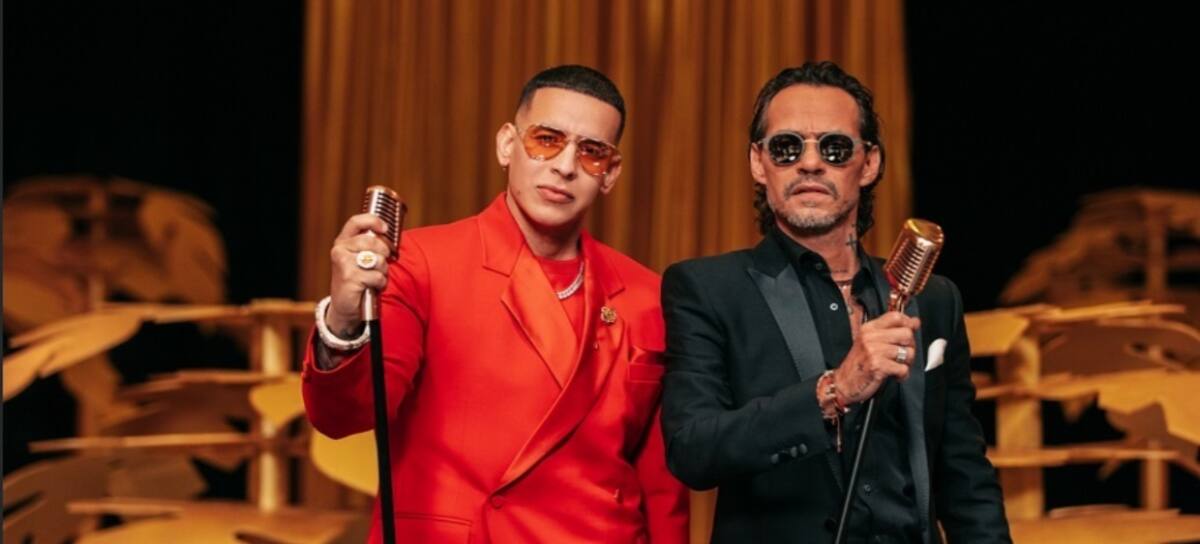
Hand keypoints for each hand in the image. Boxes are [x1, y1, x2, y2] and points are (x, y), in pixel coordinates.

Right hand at [326, 214, 391, 336]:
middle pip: (372, 242)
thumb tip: (390, 236)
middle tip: (381, 263)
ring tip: (374, 277)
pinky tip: (372, 287)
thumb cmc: (357, 280)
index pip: (356, 222)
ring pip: (377, 259)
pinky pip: (376, 276)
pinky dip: (379, 283)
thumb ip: (370, 246)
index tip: (385, 228)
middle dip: (384, 253)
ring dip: (382, 271)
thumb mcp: (361, 259)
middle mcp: (340, 249)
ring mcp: (343, 263)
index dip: (373, 221)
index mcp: (343, 241)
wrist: (345, 307)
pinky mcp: (349, 277)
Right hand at [832, 311, 920, 404]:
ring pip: (908, 352)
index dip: (908, 323)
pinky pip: (903, 368)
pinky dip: (902, 375)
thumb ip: (890, 331)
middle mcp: (870, 337)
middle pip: (906, 334)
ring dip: (906, 363)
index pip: (895, 316)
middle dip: (910, 346)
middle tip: (902, 355)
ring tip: (896, 366)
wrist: (844, 383)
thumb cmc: (859, 364)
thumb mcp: (870, 342)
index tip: (911, 329)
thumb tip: (915, 321)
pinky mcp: (878, 366)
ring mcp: (873, 351)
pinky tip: (894, 375)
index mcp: (868, 328)